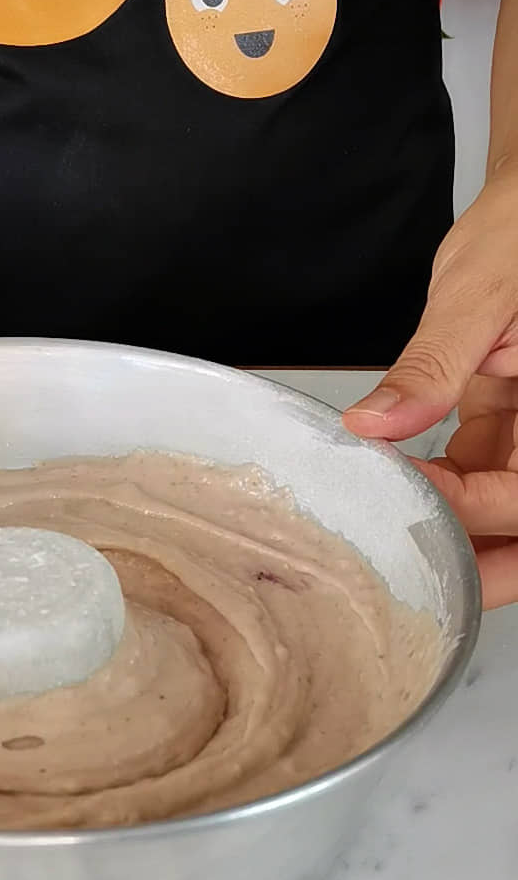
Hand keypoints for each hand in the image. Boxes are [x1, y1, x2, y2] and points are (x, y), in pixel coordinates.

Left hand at [343, 168, 517, 606]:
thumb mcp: (479, 293)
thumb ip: (433, 364)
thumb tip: (375, 422)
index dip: (473, 505)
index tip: (406, 495)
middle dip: (482, 558)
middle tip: (415, 586)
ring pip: (503, 501)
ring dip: (453, 528)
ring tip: (389, 553)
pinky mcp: (504, 418)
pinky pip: (479, 470)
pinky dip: (439, 489)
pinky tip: (392, 496)